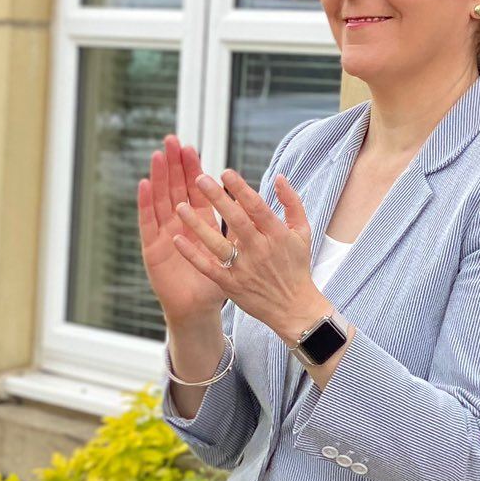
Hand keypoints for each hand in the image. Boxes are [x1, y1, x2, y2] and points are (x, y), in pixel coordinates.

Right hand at [136, 134, 236, 325]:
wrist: (197, 309)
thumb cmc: (216, 281)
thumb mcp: (233, 250)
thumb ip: (241, 226)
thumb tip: (254, 202)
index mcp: (200, 222)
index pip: (195, 189)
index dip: (192, 168)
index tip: (192, 147)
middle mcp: (179, 224)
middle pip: (175, 188)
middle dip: (174, 164)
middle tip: (172, 140)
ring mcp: (163, 234)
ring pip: (160, 199)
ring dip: (159, 177)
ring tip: (159, 156)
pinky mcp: (152, 249)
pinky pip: (148, 223)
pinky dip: (146, 204)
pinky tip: (144, 185)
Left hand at [167, 159, 321, 342]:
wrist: (294, 308)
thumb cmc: (296, 266)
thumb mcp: (303, 232)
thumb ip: (292, 203)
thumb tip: (279, 177)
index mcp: (277, 235)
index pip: (257, 207)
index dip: (241, 189)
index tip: (225, 172)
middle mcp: (260, 250)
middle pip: (236, 221)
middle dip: (218, 199)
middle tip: (199, 178)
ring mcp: (244, 269)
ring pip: (218, 244)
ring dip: (198, 226)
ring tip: (180, 207)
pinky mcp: (231, 285)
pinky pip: (208, 268)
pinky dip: (192, 255)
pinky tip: (176, 240)